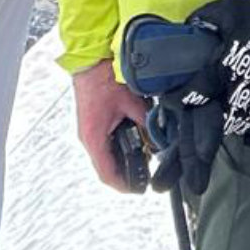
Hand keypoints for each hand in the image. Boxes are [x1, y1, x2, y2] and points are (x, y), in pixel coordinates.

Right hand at [71, 59, 149, 193]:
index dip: (123, 185)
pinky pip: (104, 143)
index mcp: (94, 138)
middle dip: (125, 174)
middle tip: (144, 175)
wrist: (90, 61)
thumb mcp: (132, 102)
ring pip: (105, 156)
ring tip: (142, 159)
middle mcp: (89, 139)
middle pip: (106, 168)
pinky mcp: (92, 124)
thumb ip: (146, 122)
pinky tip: (134, 141)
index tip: (138, 189)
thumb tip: (160, 136)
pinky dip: (118, 147)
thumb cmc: (105, 79)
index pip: (107, 173)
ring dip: (122, 160)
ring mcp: (89, 131)